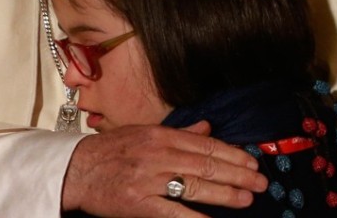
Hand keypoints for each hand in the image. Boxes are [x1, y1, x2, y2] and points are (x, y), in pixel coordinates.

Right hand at [62, 120, 266, 216]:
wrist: (75, 169)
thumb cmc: (110, 150)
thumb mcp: (145, 132)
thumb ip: (179, 132)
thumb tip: (208, 127)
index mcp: (162, 135)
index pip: (207, 144)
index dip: (233, 154)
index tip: (252, 162)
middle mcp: (158, 154)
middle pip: (207, 164)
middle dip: (238, 174)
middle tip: (260, 183)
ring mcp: (149, 179)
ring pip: (195, 186)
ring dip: (225, 193)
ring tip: (246, 198)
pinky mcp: (138, 203)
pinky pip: (172, 212)